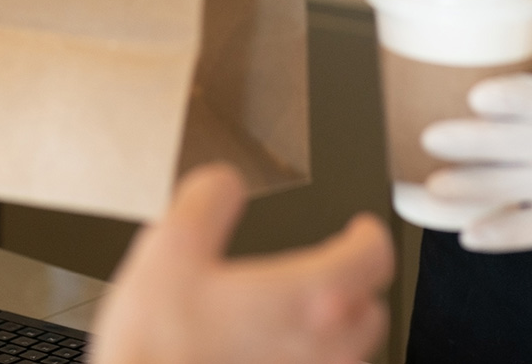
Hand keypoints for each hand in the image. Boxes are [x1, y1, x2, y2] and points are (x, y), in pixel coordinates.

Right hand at [89, 164, 393, 363]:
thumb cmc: (158, 348)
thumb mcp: (170, 248)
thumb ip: (208, 201)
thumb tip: (225, 184)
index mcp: (309, 297)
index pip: (373, 258)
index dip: (370, 235)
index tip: (361, 229)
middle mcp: (324, 348)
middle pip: (370, 313)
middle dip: (356, 287)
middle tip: (332, 272)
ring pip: (350, 357)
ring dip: (337, 334)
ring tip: (304, 320)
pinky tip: (274, 357)